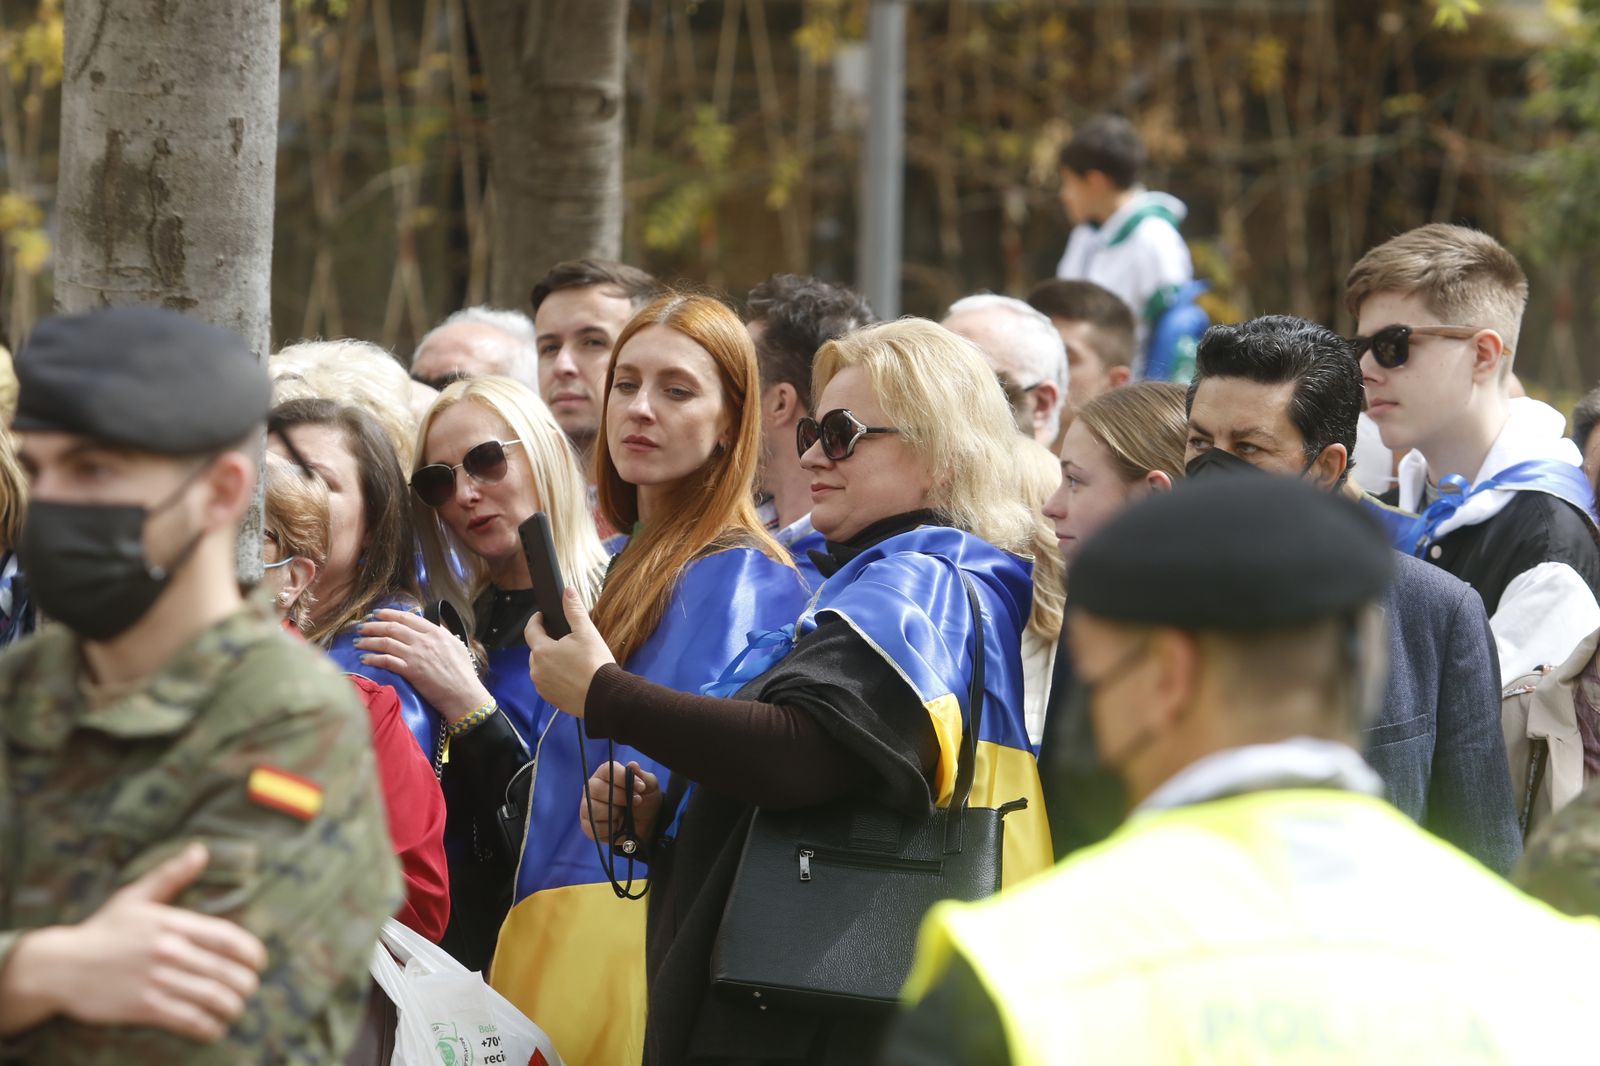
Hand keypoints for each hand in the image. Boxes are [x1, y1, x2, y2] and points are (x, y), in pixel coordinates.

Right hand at [0, 844, 267, 1041]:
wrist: (58, 966)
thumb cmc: (102, 930)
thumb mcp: (136, 896)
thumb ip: (171, 875)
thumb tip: (201, 850)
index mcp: (172, 923)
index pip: (229, 939)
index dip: (253, 953)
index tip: (259, 963)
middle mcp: (169, 951)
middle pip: (226, 972)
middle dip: (246, 984)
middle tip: (249, 989)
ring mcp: (156, 980)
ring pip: (212, 998)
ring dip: (232, 1007)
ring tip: (235, 1008)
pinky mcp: (143, 1007)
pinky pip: (188, 1020)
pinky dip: (209, 1027)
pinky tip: (214, 1027)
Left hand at [356, 609, 490, 722]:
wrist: (463, 694)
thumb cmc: (463, 673)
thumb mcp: (457, 646)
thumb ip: (442, 634)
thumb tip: (432, 627)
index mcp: (436, 632)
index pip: (408, 618)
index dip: (389, 614)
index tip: (377, 614)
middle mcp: (424, 641)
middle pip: (392, 628)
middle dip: (373, 626)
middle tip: (361, 627)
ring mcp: (416, 655)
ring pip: (386, 643)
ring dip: (369, 641)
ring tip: (358, 642)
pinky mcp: (410, 671)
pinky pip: (386, 661)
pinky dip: (373, 658)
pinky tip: (364, 659)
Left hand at [526, 588, 615, 717]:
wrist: (605, 696)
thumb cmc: (595, 663)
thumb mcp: (586, 632)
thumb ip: (574, 610)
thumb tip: (567, 591)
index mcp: (542, 650)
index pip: (530, 630)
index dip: (536, 620)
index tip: (542, 616)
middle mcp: (536, 669)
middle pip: (536, 650)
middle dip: (546, 642)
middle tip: (564, 640)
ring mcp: (542, 686)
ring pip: (541, 667)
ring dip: (550, 661)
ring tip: (569, 659)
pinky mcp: (550, 699)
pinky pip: (547, 682)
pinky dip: (555, 677)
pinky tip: (570, 676)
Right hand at [579, 761, 662, 845]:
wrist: (647, 824)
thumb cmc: (645, 799)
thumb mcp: (649, 786)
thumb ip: (642, 776)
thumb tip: (633, 765)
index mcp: (605, 774)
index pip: (606, 770)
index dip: (622, 777)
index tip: (641, 787)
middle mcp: (592, 788)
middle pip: (596, 789)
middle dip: (620, 797)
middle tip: (637, 801)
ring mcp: (587, 807)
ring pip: (593, 808)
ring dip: (614, 813)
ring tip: (624, 814)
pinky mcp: (588, 826)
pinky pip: (594, 827)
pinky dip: (610, 828)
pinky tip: (618, 826)